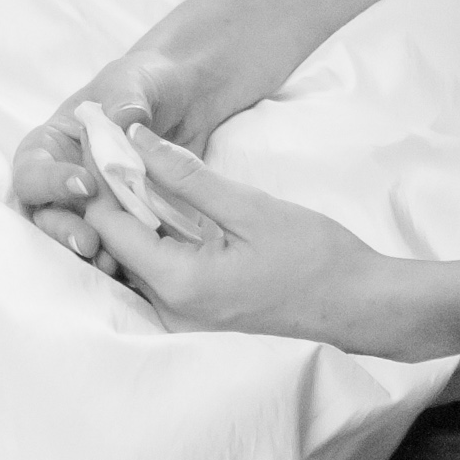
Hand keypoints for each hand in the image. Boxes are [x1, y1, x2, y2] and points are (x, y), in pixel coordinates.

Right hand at [11, 49, 208, 266]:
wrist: (187, 102)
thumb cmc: (145, 84)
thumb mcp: (135, 82)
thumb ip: (126, 97)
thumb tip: (124, 117)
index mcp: (53, 145)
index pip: (33, 169)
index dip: (50, 182)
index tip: (85, 185)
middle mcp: (64, 181)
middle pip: (44, 214)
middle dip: (62, 230)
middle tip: (89, 241)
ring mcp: (93, 207)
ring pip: (74, 238)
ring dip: (88, 252)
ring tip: (111, 263)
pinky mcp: (125, 225)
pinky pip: (115, 248)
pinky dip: (121, 260)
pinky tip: (136, 268)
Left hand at [81, 133, 410, 349]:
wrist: (361, 307)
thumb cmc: (316, 258)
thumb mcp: (249, 207)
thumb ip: (186, 176)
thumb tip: (136, 138)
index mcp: (179, 284)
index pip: (108, 226)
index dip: (98, 178)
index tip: (100, 138)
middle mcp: (169, 311)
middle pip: (114, 246)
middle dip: (110, 195)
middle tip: (116, 146)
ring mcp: (181, 321)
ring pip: (131, 261)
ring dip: (130, 216)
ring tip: (137, 168)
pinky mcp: (195, 319)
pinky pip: (155, 275)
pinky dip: (152, 238)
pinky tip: (164, 206)